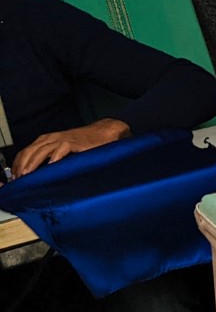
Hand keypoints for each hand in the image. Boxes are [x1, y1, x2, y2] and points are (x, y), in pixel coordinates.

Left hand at [12, 119, 129, 176]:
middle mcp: (52, 138)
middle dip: (22, 165)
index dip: (19, 163)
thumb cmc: (84, 144)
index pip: (26, 151)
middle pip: (31, 151)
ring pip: (42, 150)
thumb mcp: (62, 150)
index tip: (15, 176)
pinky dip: (54, 157)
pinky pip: (61, 149)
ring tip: (28, 174)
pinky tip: (50, 166)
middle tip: (19, 178)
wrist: (103, 133)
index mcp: (47, 140)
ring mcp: (63, 139)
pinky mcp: (74, 143)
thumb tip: (39, 174)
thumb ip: (51, 158)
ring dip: (33, 163)